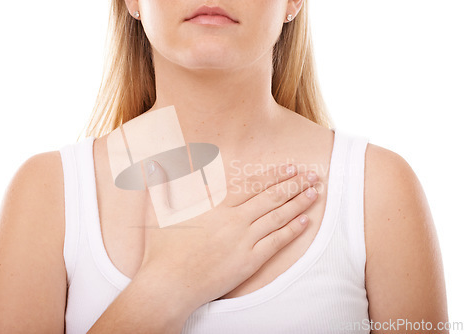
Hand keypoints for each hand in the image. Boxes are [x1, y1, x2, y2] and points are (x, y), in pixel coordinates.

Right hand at [135, 161, 318, 314]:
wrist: (168, 285)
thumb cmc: (163, 251)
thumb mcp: (159, 214)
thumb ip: (162, 187)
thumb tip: (153, 166)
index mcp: (217, 209)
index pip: (253, 187)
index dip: (274, 176)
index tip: (290, 168)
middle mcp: (235, 222)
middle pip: (271, 199)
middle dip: (294, 184)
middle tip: (313, 174)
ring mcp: (244, 243)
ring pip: (278, 218)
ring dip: (299, 203)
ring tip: (315, 192)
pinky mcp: (248, 263)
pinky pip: (276, 243)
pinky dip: (292, 231)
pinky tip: (305, 221)